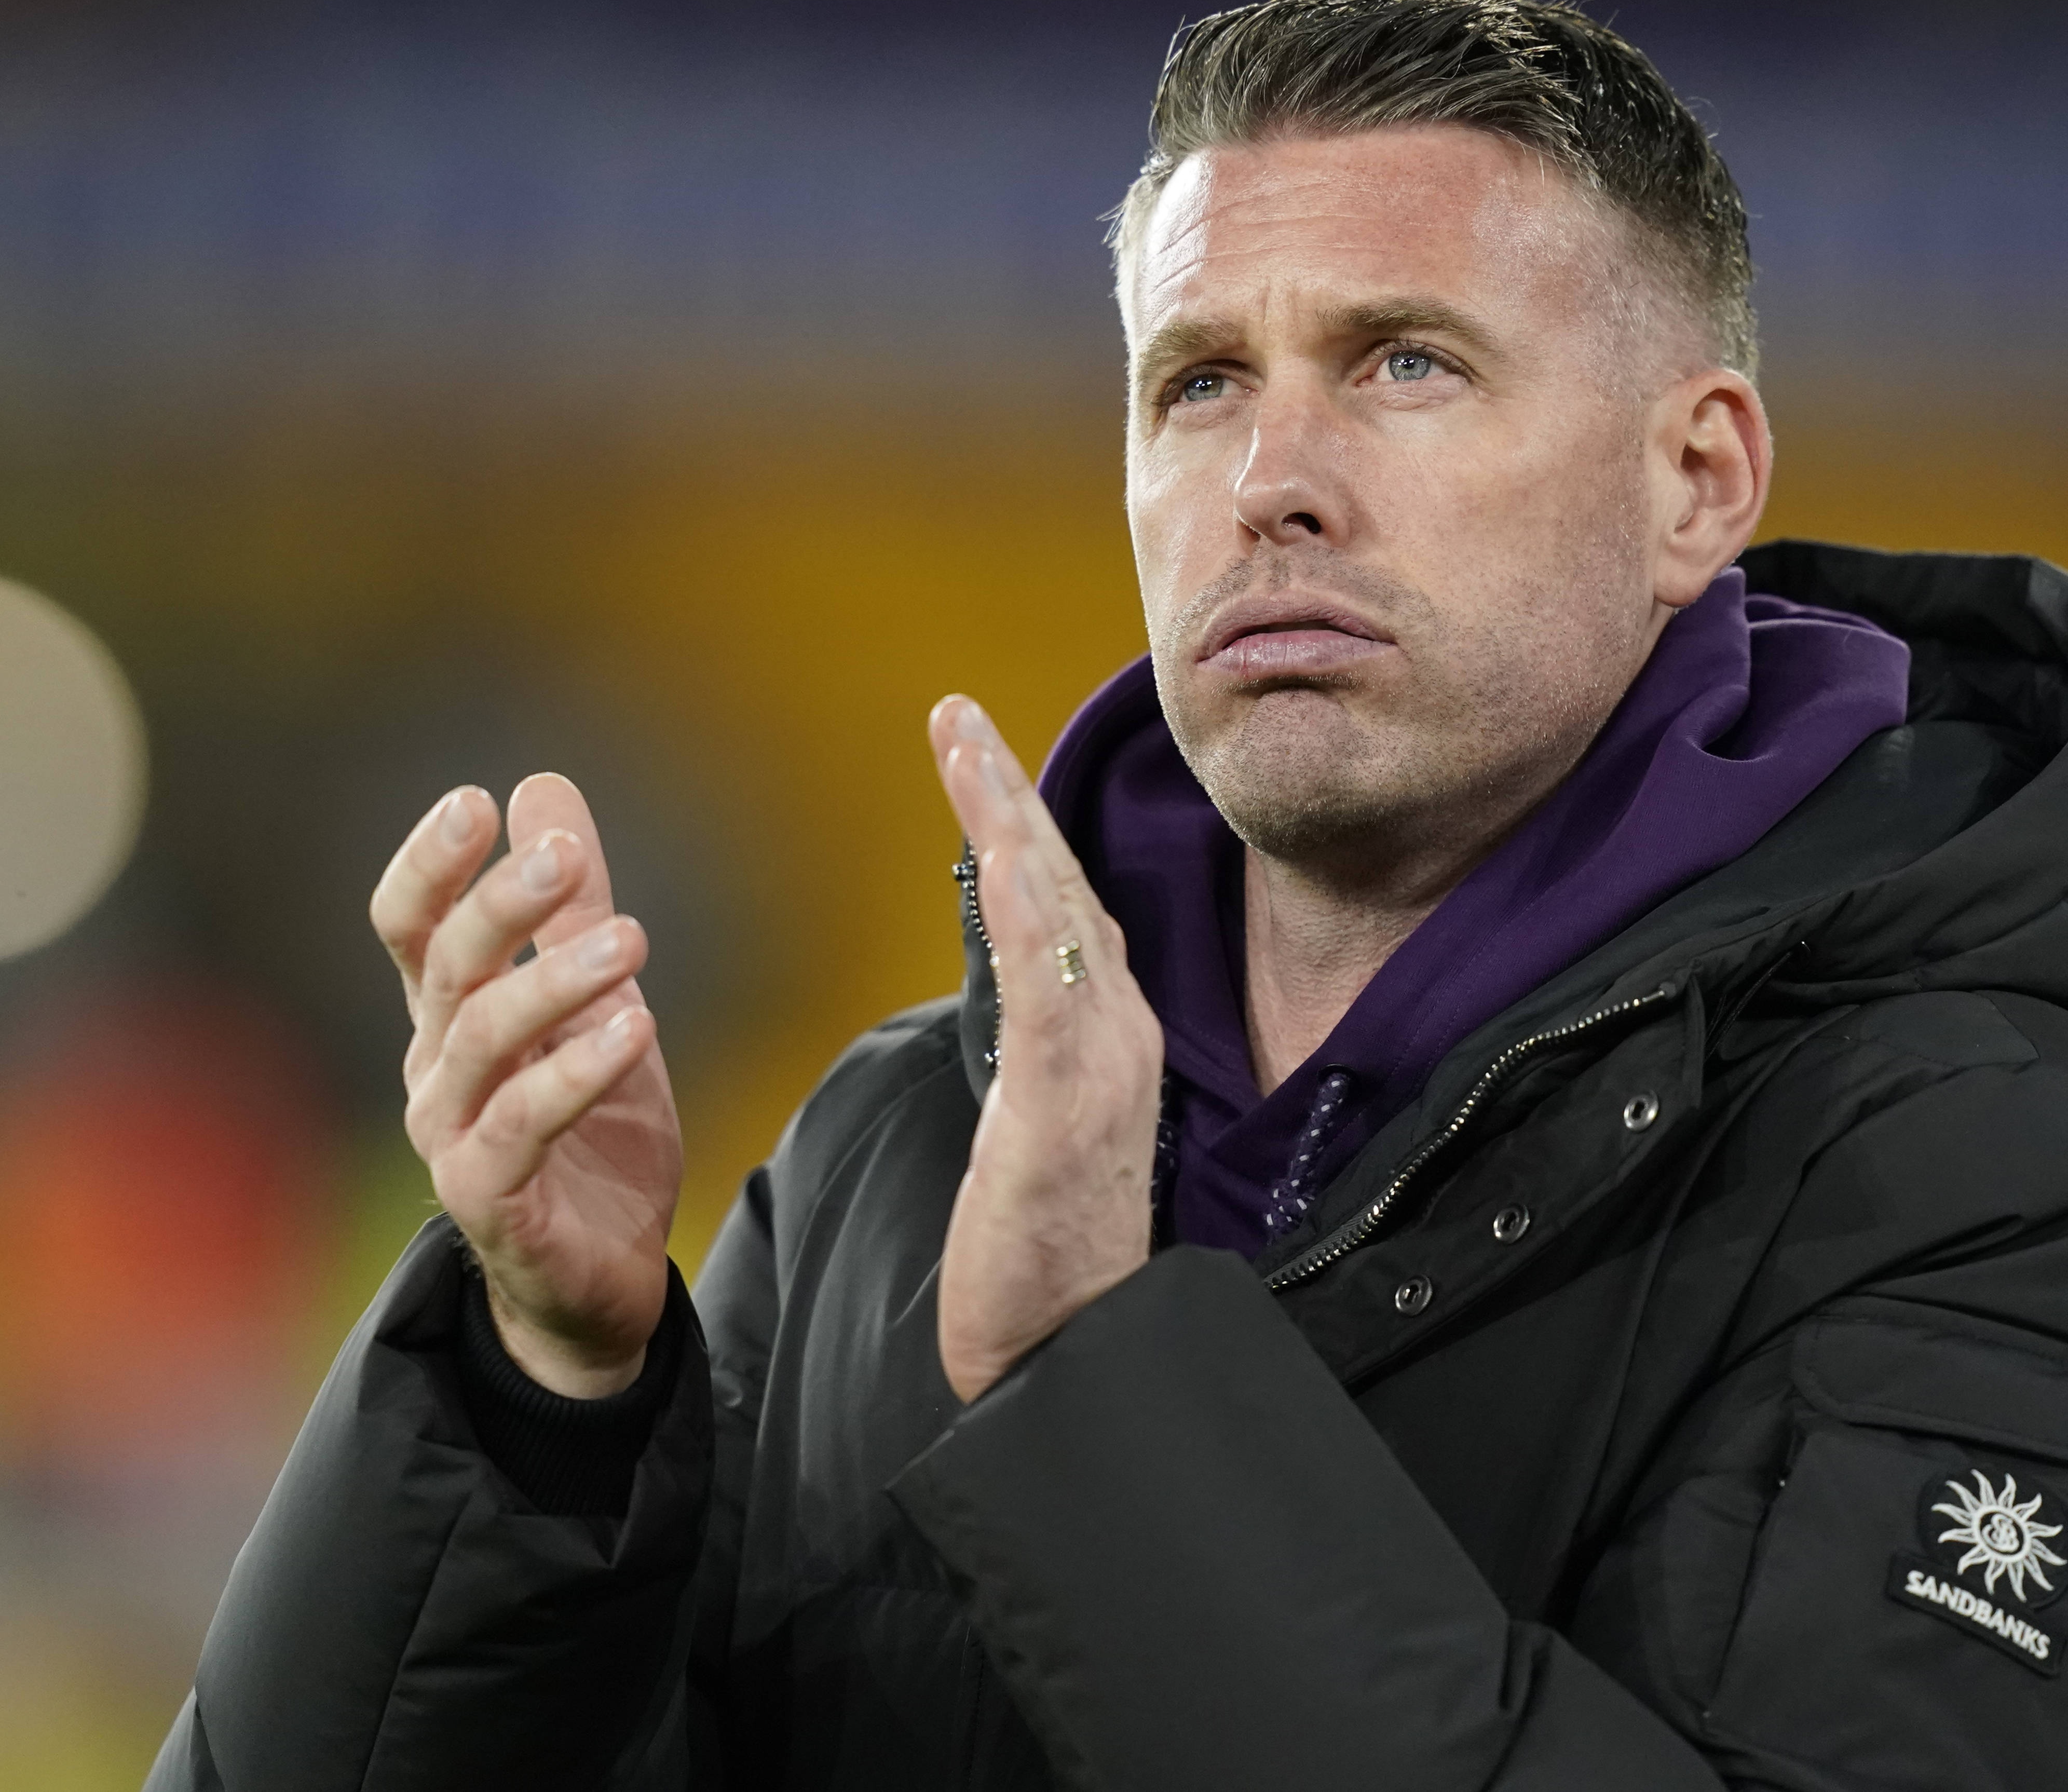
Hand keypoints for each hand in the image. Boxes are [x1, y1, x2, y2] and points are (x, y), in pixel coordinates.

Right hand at [370, 774, 683, 1397]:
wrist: (604, 1276)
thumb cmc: (591, 1133)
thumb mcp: (594, 1002)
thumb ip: (571, 907)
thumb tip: (543, 785)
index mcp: (449, 1019)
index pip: (411, 926)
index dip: (432, 863)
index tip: (476, 802)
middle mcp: (435, 1072)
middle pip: (447, 968)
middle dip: (502, 903)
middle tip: (567, 854)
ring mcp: (451, 1139)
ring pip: (483, 1042)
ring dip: (556, 981)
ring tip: (634, 941)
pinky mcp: (490, 1200)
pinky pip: (520, 1129)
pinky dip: (575, 1075)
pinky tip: (633, 1031)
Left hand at [928, 697, 1164, 1402]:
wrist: (1070, 1356)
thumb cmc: (1045, 1252)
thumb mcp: (1037, 1126)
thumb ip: (1040, 1046)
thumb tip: (1029, 983)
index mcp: (1102, 1033)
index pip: (1055, 902)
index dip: (1016, 818)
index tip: (971, 744)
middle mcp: (1114, 1034)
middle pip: (1055, 887)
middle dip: (1005, 791)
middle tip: (953, 710)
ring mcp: (1101, 1072)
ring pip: (1054, 922)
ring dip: (1009, 825)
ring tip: (965, 746)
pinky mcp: (1068, 1118)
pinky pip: (1051, 1002)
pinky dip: (1028, 924)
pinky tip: (1003, 859)